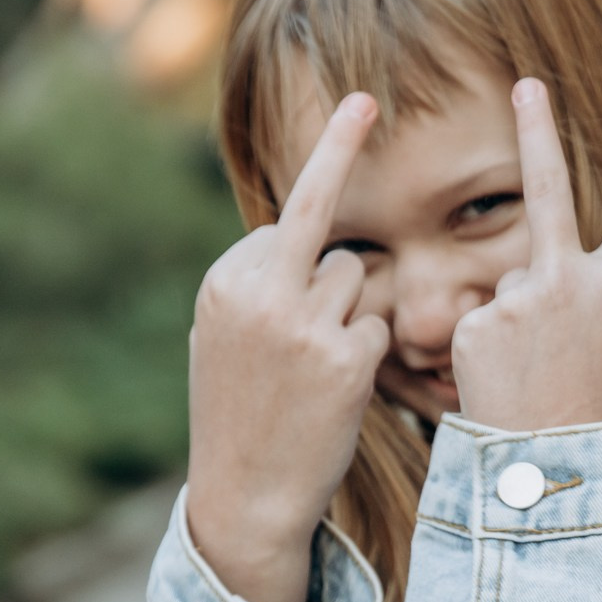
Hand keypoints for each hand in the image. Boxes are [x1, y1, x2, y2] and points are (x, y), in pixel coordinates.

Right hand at [185, 92, 388, 601]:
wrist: (244, 497)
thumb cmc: (238, 414)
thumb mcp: (222, 335)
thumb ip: (256, 281)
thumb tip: (290, 233)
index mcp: (227, 280)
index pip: (290, 223)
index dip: (313, 221)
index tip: (362, 105)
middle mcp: (262, 291)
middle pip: (326, 233)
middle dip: (337, 204)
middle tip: (353, 134)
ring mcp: (306, 324)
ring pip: (359, 280)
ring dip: (352, 316)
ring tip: (315, 373)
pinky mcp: (346, 359)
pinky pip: (380, 326)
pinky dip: (368, 354)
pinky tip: (336, 393)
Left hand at [450, 78, 601, 431]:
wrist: (563, 490)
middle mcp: (560, 276)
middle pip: (552, 205)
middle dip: (541, 134)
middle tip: (528, 84)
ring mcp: (509, 300)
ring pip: (520, 284)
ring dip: (530, 316)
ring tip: (544, 385)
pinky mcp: (471, 330)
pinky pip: (487, 322)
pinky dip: (497, 349)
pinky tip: (510, 392)